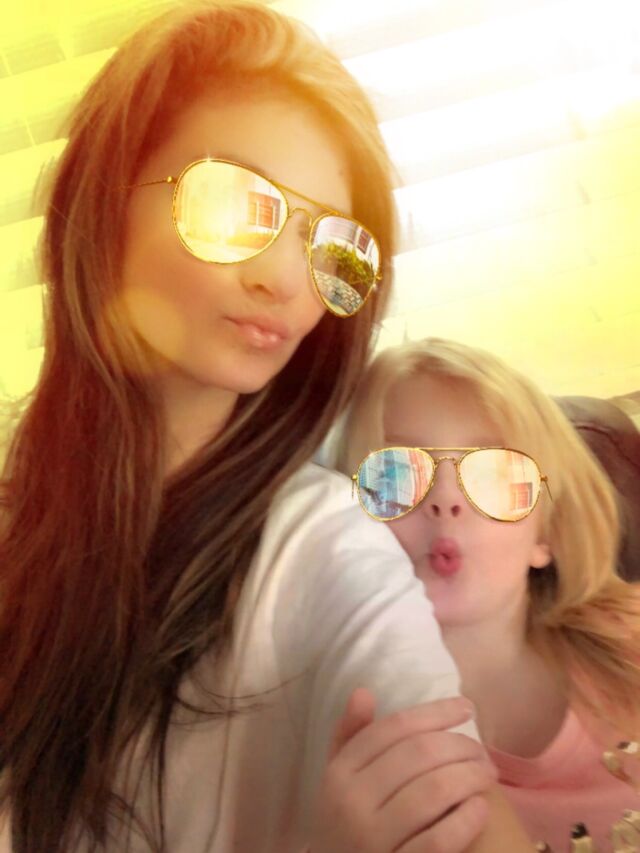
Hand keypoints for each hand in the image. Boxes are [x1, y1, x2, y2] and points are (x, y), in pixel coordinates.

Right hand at [310, 688, 494, 852]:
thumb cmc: (344, 828)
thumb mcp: (339, 783)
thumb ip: (349, 738)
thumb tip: (364, 691)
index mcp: (339, 773)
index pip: (393, 728)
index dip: (435, 712)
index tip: (466, 707)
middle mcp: (351, 803)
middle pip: (418, 754)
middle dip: (460, 745)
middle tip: (482, 751)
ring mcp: (373, 840)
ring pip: (434, 791)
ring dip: (470, 776)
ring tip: (486, 775)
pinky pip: (440, 839)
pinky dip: (467, 819)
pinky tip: (480, 808)